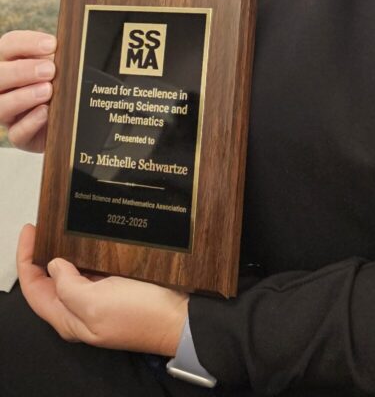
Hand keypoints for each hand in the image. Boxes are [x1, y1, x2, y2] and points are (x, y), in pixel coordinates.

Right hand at [0, 30, 56, 151]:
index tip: (52, 45)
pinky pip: (16, 133)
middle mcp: (3, 87)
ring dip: (23, 97)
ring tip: (48, 91)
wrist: (70, 115)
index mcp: (10, 62)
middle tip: (49, 70)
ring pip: (0, 106)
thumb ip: (56, 56)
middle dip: (22, 71)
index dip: (27, 44)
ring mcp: (8, 113)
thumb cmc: (60, 81)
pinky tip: (45, 112)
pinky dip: (30, 122)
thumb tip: (64, 48)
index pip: (8, 45)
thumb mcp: (59, 64)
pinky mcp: (19, 136)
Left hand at [18, 224, 187, 355]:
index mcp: (69, 318)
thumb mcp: (96, 304)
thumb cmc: (140, 315)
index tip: (31, 229)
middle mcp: (80, 309)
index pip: (34, 288)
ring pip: (71, 272)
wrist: (179, 317)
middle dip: (43, 252)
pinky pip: (93, 267)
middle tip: (46, 223)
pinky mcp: (116, 286)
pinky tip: (90, 234)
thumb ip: (68, 287)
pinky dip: (86, 250)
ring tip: (64, 224)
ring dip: (64, 249)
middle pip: (50, 280)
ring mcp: (99, 298)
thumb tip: (55, 265)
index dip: (27, 258)